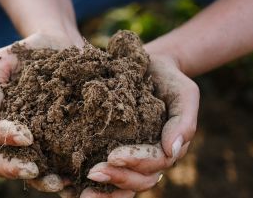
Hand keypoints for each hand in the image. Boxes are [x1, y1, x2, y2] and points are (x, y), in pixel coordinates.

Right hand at [0, 32, 83, 192]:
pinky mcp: (68, 144)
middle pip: (9, 166)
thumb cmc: (28, 53)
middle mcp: (20, 140)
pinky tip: (82, 178)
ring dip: (45, 181)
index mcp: (2, 122)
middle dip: (19, 170)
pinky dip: (72, 178)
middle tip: (35, 170)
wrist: (62, 44)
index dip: (8, 141)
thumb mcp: (4, 60)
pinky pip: (66, 167)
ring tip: (62, 182)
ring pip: (37, 174)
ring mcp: (44, 145)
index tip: (26, 136)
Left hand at [80, 54, 199, 197]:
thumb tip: (172, 151)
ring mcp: (130, 159)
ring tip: (81, 192)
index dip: (135, 162)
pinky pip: (104, 176)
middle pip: (138, 181)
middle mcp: (149, 160)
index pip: (154, 163)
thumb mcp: (184, 93)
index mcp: (166, 149)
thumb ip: (184, 121)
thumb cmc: (169, 80)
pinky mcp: (109, 152)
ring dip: (103, 192)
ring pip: (121, 186)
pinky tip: (68, 187)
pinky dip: (88, 185)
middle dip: (117, 179)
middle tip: (92, 173)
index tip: (113, 156)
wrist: (148, 67)